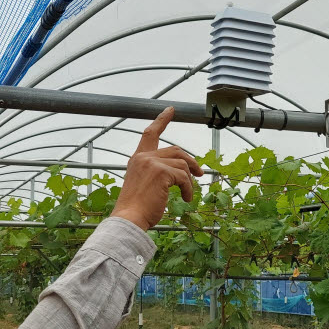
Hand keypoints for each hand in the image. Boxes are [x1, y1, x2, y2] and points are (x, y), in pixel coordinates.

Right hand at [110, 107, 203, 230]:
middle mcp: (143, 157)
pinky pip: (184, 177)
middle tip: (200, 173)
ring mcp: (152, 163)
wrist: (129, 219)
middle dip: (190, 161)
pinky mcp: (161, 172)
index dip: (162, 120)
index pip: (150, 133)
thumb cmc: (136, 208)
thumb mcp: (144, 185)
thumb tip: (181, 171)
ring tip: (187, 195)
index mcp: (137, 159)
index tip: (171, 110)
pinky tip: (186, 199)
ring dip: (189, 181)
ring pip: (182, 164)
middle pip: (176, 150)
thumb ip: (157, 173)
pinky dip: (188, 189)